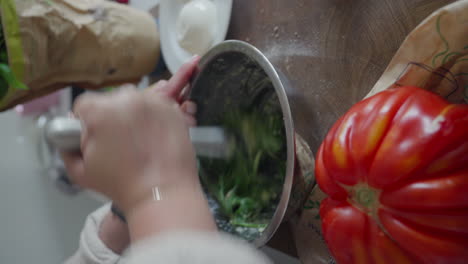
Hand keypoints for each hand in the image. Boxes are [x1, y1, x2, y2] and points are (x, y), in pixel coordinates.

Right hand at [62, 56, 200, 211]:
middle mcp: (127, 98)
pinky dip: (154, 118)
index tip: (96, 139)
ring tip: (139, 142)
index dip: (86, 123)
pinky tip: (154, 138)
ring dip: (133, 115)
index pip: (83, 105)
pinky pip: (156, 107)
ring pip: (134, 101)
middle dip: (111, 117)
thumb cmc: (121, 185)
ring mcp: (153, 102)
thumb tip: (69, 135)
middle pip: (110, 100)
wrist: (162, 193)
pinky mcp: (173, 109)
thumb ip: (67, 148)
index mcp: (99, 110)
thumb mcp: (80, 172)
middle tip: (119, 143)